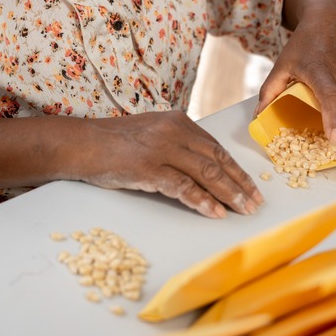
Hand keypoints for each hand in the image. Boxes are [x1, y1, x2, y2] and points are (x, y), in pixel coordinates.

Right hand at [80, 111, 262, 217]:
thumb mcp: (154, 133)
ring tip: (244, 210)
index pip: (217, 149)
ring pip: (207, 173)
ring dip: (229, 194)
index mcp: (180, 122)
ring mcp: (162, 149)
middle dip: (240, 184)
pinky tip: (215, 213)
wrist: (80, 143)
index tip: (252, 187)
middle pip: (218, 161)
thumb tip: (208, 169)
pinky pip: (183, 187)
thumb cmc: (117, 142)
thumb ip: (180, 145)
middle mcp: (175, 131)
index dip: (237, 170)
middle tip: (256, 202)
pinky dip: (202, 201)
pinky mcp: (148, 168)